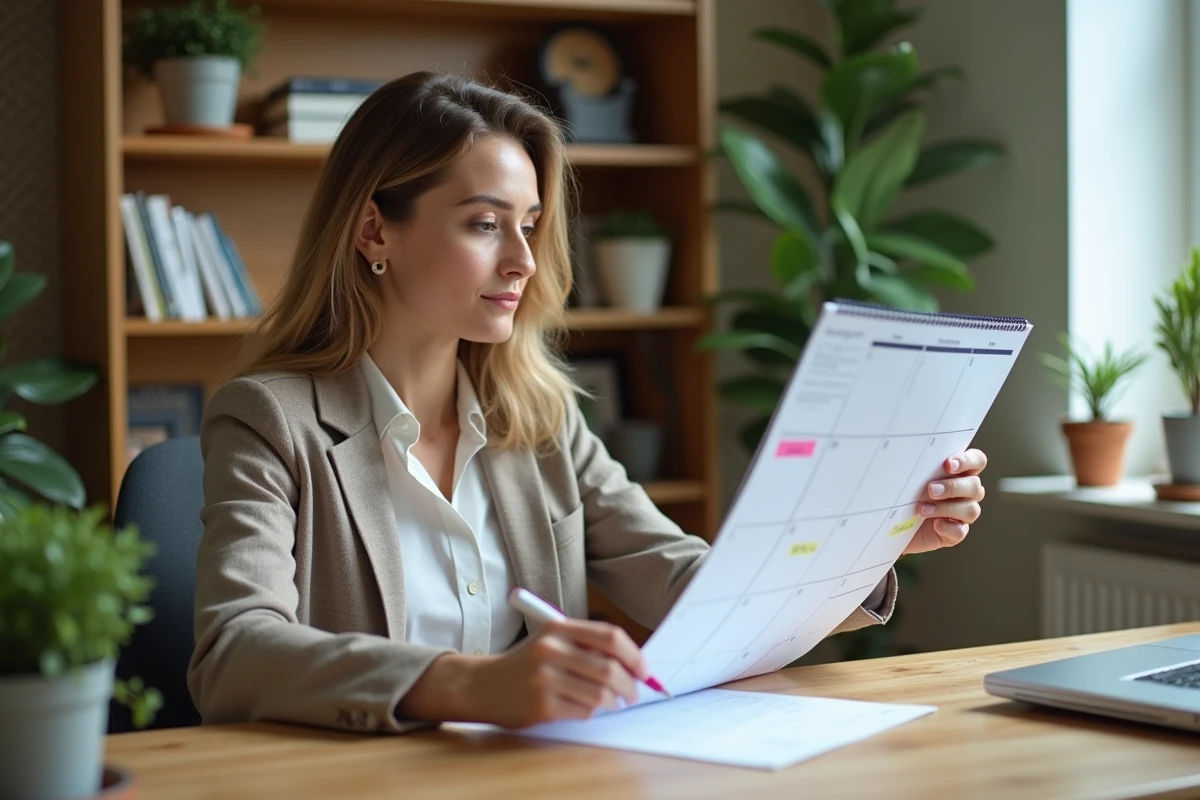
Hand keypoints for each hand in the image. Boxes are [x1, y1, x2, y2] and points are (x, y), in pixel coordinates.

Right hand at [398, 618, 647, 728]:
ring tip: (612, 703)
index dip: (635, 655)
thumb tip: (634, 665)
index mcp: (558, 628)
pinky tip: (584, 708)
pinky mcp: (541, 706)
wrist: (482, 685)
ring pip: (600, 694)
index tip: (645, 670)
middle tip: (634, 694)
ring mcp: (545, 679)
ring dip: (614, 702)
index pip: (610, 637)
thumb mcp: (552, 641)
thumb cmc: (526, 663)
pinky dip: (592, 712)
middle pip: (610, 669)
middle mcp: (551, 650)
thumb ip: (588, 646)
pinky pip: (583, 711)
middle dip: (630, 685)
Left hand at [903, 449, 987, 555]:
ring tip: (923, 509)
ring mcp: (962, 514)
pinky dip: (948, 527)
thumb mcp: (908, 478)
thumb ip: (918, 467)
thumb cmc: (902, 495)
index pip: (976, 461)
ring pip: (971, 509)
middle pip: (974, 486)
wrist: (890, 525)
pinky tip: (934, 524)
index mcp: (958, 473)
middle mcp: (964, 492)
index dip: (967, 460)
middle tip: (931, 489)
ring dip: (947, 508)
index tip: (948, 464)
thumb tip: (908, 456)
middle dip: (953, 487)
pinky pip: (960, 531)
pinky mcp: (955, 533)